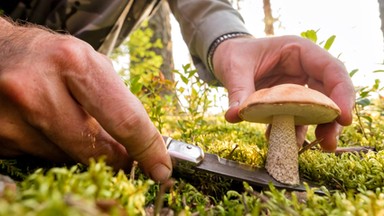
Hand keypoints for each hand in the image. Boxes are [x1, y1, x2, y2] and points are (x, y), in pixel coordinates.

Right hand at [0, 19, 171, 181]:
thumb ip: (115, 102)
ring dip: (80, 149)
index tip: (160, 167)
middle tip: (123, 155)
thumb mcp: (89, 63)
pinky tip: (47, 124)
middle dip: (115, 158)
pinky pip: (41, 158)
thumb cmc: (49, 55)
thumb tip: (139, 144)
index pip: (124, 120)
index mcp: (73, 64)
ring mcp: (11, 118)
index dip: (147, 149)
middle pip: (94, 150)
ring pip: (66, 159)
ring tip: (70, 120)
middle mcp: (37, 90)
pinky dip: (54, 148)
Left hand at [212, 35, 354, 150]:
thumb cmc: (234, 54)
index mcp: (299, 51)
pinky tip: (285, 143)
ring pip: (317, 109)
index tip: (344, 118)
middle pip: (329, 93)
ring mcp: (298, 87)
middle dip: (332, 118)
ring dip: (318, 129)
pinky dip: (293, 132)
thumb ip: (238, 91)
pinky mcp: (288, 103)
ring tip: (319, 148)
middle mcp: (304, 69)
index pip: (330, 69)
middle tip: (329, 142)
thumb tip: (233, 115)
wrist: (225, 58)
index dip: (342, 92)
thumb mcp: (235, 68)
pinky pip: (296, 119)